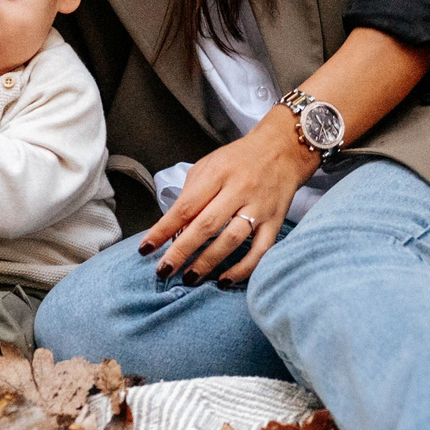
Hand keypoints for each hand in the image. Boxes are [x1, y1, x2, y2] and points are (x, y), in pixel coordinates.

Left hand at [137, 109, 317, 286]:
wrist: (283, 149)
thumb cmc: (238, 160)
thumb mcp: (208, 165)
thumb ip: (190, 193)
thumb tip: (172, 228)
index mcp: (218, 174)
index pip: (185, 206)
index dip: (163, 229)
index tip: (146, 248)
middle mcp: (239, 190)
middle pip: (206, 225)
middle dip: (182, 251)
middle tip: (164, 270)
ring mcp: (259, 207)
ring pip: (232, 239)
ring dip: (209, 262)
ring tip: (189, 278)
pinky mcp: (276, 221)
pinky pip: (261, 250)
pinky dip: (243, 268)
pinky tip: (225, 280)